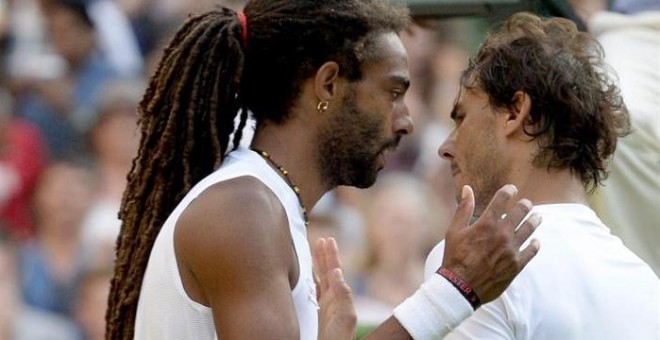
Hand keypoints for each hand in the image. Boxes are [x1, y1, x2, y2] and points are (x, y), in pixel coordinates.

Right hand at [313, 238, 356, 339]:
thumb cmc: (340, 339)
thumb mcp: (345, 316)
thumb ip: (343, 294)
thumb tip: (337, 272)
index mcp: (339, 297)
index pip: (335, 270)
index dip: (331, 255)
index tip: (328, 240)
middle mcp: (334, 299)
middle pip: (328, 271)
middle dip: (324, 255)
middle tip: (321, 240)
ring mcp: (327, 305)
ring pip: (322, 279)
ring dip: (318, 265)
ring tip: (315, 251)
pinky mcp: (320, 313)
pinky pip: (315, 291)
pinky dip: (312, 281)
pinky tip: (311, 278)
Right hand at [441, 185, 540, 303]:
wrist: (461, 286)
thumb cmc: (455, 257)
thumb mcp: (454, 230)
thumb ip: (464, 209)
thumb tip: (467, 189)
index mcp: (487, 223)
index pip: (502, 199)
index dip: (509, 191)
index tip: (512, 189)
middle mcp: (502, 233)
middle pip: (521, 212)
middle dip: (525, 205)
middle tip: (527, 204)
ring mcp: (511, 249)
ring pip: (529, 229)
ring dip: (534, 220)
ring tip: (537, 217)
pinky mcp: (516, 264)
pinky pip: (531, 251)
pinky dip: (535, 244)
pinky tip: (535, 242)